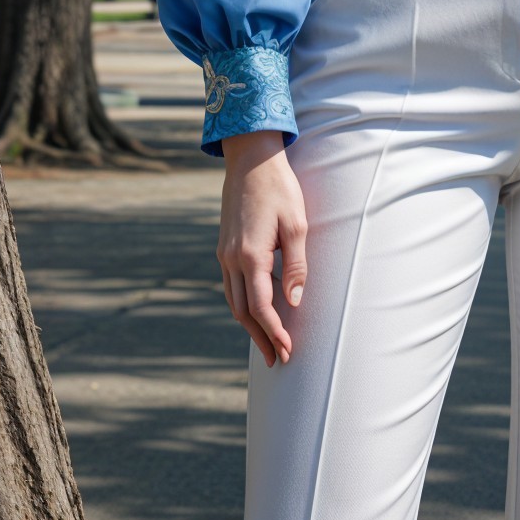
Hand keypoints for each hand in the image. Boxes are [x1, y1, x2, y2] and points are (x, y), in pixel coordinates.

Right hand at [217, 129, 307, 366]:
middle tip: (278, 361)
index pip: (260, 307)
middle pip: (242, 312)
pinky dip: (243, 304)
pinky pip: (231, 285)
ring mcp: (224, 253)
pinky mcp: (224, 247)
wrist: (251, 159)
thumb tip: (295, 302)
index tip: (288, 351)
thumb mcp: (296, 225)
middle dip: (260, 338)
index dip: (274, 332)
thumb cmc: (279, 188)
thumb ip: (296, 265)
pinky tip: (258, 311)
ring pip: (233, 300)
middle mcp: (231, 258)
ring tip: (269, 344)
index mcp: (250, 255)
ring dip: (250, 325)